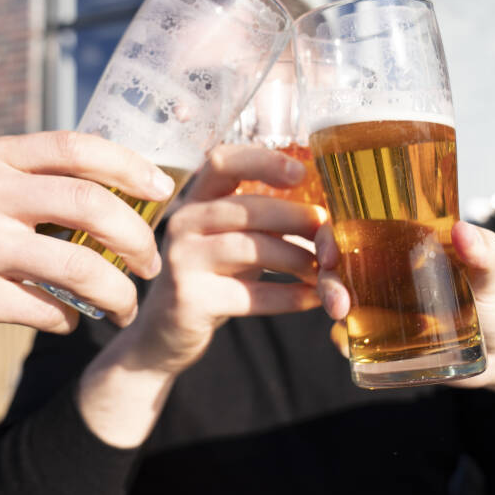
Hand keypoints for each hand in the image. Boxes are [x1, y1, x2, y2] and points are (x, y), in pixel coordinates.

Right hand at [0, 131, 175, 333]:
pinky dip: (68, 320)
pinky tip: (68, 321)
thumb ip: (22, 176)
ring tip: (124, 306)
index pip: (79, 147)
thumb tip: (98, 189)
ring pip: (78, 267)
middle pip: (92, 204)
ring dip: (116, 293)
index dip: (131, 166)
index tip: (162, 189)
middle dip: (137, 237)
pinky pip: (43, 310)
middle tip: (150, 262)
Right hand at [117, 145, 325, 374]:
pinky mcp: (190, 299)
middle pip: (247, 207)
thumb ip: (265, 220)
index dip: (263, 161)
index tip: (302, 173)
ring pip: (250, 248)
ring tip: (324, 271)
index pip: (222, 161)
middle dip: (296, 218)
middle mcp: (183, 222)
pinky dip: (289, 296)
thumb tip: (326, 212)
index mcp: (196, 198)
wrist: (166, 334)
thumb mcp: (234, 239)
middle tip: (328, 231)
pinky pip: (250, 294)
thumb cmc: (213, 278)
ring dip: (297, 258)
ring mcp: (182, 260)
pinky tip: (312, 298)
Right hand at [315, 220, 494, 384]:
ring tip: (345, 320)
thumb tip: (463, 231)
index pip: (354, 228)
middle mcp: (381, 271)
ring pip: (337, 298)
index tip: (331, 252)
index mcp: (400, 243)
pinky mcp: (381, 338)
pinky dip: (342, 341)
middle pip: (335, 267)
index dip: (331, 236)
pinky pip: (349, 338)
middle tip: (338, 303)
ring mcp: (378, 305)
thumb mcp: (492, 272)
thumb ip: (484, 250)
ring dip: (330, 306)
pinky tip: (349, 346)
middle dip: (327, 281)